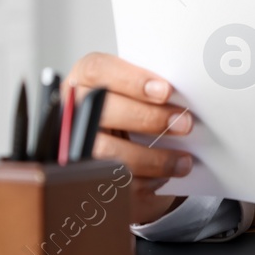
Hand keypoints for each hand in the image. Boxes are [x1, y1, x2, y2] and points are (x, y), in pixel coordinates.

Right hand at [65, 52, 195, 224]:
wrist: (113, 142)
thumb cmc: (126, 109)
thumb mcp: (132, 93)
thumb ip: (147, 90)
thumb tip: (181, 98)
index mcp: (82, 79)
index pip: (98, 70)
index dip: (131, 80)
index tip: (165, 91)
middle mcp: (71, 110)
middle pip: (102, 111)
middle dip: (147, 118)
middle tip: (183, 124)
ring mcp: (71, 144)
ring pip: (107, 153)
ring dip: (152, 159)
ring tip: (182, 161)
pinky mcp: (80, 177)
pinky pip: (109, 184)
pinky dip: (141, 183)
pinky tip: (162, 178)